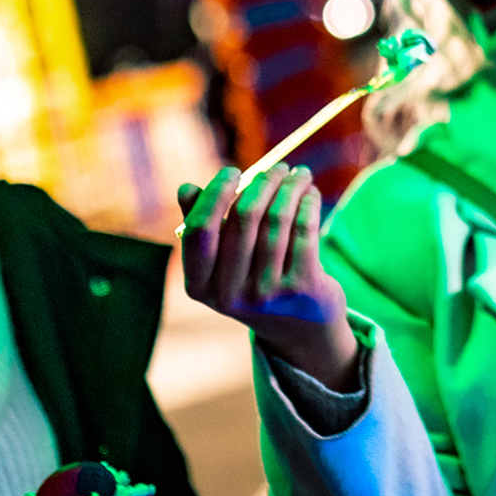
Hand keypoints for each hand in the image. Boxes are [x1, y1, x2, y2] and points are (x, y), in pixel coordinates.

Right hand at [178, 165, 358, 388]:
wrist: (300, 328)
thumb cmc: (255, 280)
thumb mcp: (223, 262)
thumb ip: (203, 226)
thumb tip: (186, 189)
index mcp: (200, 286)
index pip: (199, 231)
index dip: (215, 194)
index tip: (233, 171)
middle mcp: (230, 294)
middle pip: (244, 218)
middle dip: (263, 182)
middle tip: (278, 167)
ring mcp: (267, 294)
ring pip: (278, 219)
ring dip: (290, 188)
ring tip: (298, 175)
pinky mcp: (302, 289)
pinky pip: (304, 229)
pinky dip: (308, 203)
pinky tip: (310, 193)